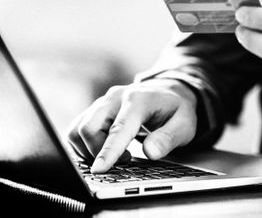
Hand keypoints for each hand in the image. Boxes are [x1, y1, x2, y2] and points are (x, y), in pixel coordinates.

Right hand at [66, 79, 197, 172]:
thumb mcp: (184, 124)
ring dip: (90, 149)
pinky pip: (78, 129)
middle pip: (89, 127)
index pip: (118, 128)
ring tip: (117, 155)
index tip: (99, 170)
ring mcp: (103, 102)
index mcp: (138, 100)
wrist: (168, 91)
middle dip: (98, 152)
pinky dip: (84, 145)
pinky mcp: (95, 109)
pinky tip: (104, 150)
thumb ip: (168, 138)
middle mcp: (115, 98)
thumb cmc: (176, 109)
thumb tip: (150, 152)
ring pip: (79, 129)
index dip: (108, 151)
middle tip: (126, 160)